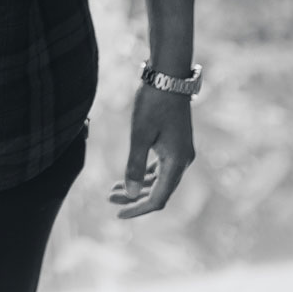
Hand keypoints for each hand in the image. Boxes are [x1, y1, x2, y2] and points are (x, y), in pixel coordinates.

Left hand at [108, 86, 194, 218]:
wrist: (168, 77)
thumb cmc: (153, 104)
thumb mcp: (139, 135)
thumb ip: (134, 166)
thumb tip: (131, 195)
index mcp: (177, 162)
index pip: (158, 198)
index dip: (138, 209)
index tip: (118, 214)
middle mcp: (183, 161)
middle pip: (159, 191)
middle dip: (134, 198)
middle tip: (109, 199)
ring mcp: (181, 152)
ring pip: (159, 179)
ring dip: (138, 186)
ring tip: (113, 189)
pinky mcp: (176, 144)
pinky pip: (161, 168)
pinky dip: (145, 173)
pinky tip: (130, 175)